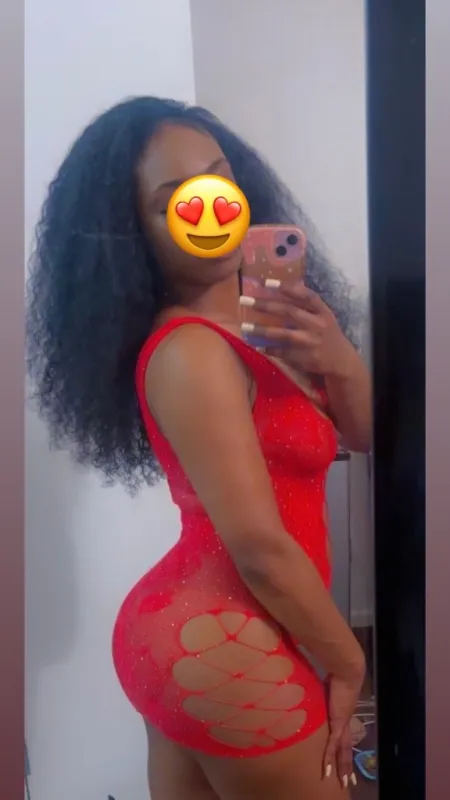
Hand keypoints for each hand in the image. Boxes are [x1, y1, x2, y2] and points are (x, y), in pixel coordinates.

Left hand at [240, 281, 357, 378]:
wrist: (341, 360)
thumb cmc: (328, 333)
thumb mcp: (325, 316)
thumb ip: (308, 304)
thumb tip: (288, 285)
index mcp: (322, 312)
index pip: (305, 296)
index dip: (287, 288)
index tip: (266, 283)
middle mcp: (317, 325)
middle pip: (289, 312)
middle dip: (265, 305)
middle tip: (245, 300)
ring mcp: (310, 342)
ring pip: (282, 334)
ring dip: (262, 330)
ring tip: (244, 326)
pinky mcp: (304, 357)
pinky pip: (282, 351)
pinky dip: (269, 348)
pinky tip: (257, 345)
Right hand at [323, 672, 364, 788]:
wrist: (346, 669)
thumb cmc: (336, 671)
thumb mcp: (325, 684)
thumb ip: (318, 690)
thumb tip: (307, 685)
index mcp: (342, 711)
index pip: (344, 733)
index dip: (343, 745)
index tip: (342, 755)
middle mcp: (344, 720)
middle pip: (347, 747)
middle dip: (347, 763)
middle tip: (350, 780)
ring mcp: (342, 723)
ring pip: (343, 751)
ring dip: (343, 767)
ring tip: (345, 782)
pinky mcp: (338, 723)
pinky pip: (332, 746)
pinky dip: (329, 759)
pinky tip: (326, 771)